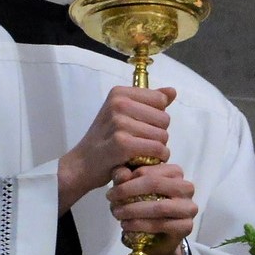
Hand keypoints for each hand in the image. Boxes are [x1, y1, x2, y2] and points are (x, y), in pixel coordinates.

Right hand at [58, 87, 176, 212]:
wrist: (82, 163)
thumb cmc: (106, 138)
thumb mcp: (123, 114)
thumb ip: (149, 102)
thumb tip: (172, 91)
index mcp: (119, 93)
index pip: (161, 100)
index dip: (157, 116)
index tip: (142, 125)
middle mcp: (118, 103)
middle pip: (164, 119)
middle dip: (159, 134)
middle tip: (142, 142)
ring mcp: (119, 123)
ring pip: (162, 135)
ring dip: (158, 148)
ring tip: (142, 151)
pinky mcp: (122, 143)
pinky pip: (156, 148)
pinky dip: (157, 157)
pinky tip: (147, 160)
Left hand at [107, 163, 197, 254]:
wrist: (158, 238)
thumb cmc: (145, 206)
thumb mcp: (130, 189)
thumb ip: (125, 178)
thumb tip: (121, 173)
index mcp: (175, 173)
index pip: (150, 171)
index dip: (128, 179)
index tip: (112, 189)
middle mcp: (186, 187)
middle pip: (155, 184)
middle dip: (128, 191)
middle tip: (111, 199)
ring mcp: (189, 207)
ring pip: (159, 206)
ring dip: (133, 210)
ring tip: (117, 213)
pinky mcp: (187, 226)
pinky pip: (161, 224)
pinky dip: (140, 225)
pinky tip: (126, 225)